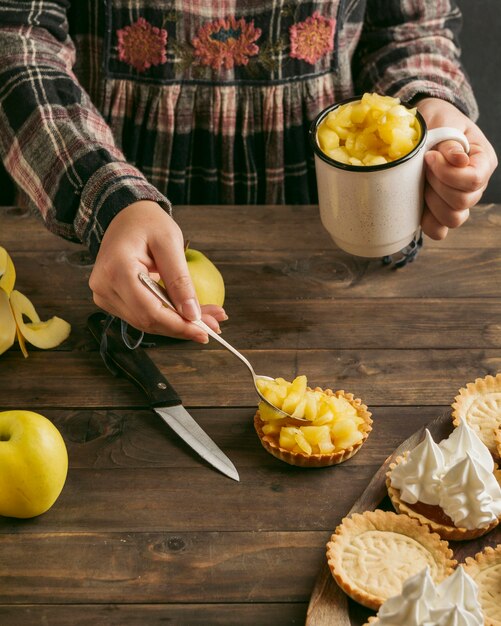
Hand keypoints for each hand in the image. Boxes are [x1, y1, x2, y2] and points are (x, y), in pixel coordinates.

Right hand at [89, 201, 226, 342]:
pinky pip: (142, 315)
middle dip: (183, 326)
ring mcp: (104, 295)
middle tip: (214, 324)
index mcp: (116, 270)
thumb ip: (180, 280)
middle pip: (148, 321)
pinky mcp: (111, 299)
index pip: (149, 311)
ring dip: (177, 323)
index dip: (178, 325)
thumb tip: (192, 314)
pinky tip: (187, 313)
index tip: (205, 331)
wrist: (126, 215)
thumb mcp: (170, 243)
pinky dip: (167, 316)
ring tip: (207, 317)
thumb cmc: (148, 223)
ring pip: (146, 322)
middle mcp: (104, 287)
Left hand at [416, 97, 497, 238]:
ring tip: (421, 183)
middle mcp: (475, 186)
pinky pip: (438, 230)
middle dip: (436, 185)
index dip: (447, 173)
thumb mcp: (442, 121)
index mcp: (482, 161)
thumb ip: (448, 141)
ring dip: (431, 203)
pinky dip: (426, 221)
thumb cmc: (437, 120)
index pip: (473, 180)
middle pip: (462, 203)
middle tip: (423, 168)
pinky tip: (418, 204)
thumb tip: (458, 161)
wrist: (425, 127)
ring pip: (452, 219)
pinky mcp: (440, 212)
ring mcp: (459, 202)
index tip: (429, 157)